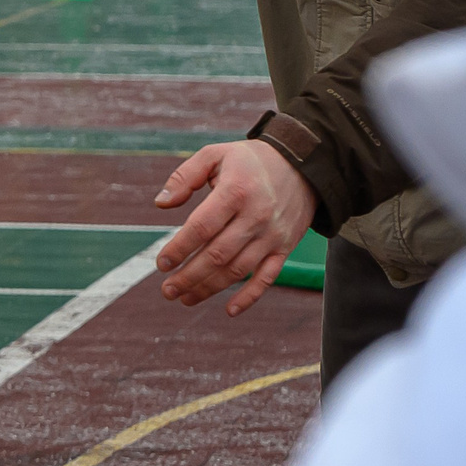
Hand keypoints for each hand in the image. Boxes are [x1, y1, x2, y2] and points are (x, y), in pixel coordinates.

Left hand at [152, 139, 317, 316]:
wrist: (305, 164)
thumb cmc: (250, 160)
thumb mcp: (215, 154)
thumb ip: (184, 176)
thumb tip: (161, 204)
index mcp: (235, 192)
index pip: (202, 227)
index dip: (179, 248)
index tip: (161, 263)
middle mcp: (256, 216)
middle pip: (218, 255)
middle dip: (189, 276)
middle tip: (167, 290)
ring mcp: (273, 235)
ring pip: (239, 270)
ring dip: (210, 289)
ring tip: (184, 299)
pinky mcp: (285, 246)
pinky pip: (268, 277)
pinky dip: (250, 296)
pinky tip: (229, 310)